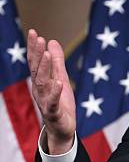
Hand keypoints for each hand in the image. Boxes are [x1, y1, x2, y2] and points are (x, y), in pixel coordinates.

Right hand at [27, 29, 75, 154]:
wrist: (62, 129)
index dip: (34, 48)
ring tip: (46, 54)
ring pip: (43, 84)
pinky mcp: (54, 113)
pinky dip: (55, 93)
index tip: (34, 32)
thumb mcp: (61, 79)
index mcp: (41, 81)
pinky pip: (53, 102)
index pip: (35, 62)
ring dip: (44, 68)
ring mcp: (45, 101)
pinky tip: (58, 83)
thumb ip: (57, 62)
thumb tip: (52, 41)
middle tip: (37, 37)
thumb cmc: (61, 103)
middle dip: (36, 53)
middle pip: (36, 70)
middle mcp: (40, 90)